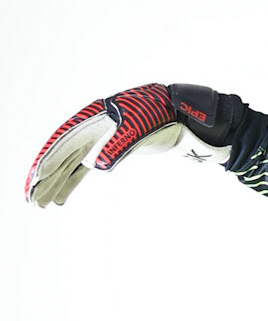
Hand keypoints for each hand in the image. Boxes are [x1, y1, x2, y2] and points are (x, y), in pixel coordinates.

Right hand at [25, 84, 249, 208]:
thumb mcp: (141, 128)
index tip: (35, 180)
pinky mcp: (110, 150)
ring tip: (40, 205)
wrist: (185, 115)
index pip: (63, 141)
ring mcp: (99, 139)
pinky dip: (72, 183)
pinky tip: (62, 199)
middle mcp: (91, 128)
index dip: (47, 161)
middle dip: (44, 178)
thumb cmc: (163, 115)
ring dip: (55, 184)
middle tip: (30, 200)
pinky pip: (83, 169)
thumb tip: (96, 166)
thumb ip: (118, 145)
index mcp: (94, 117)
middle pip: (61, 155)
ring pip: (69, 165)